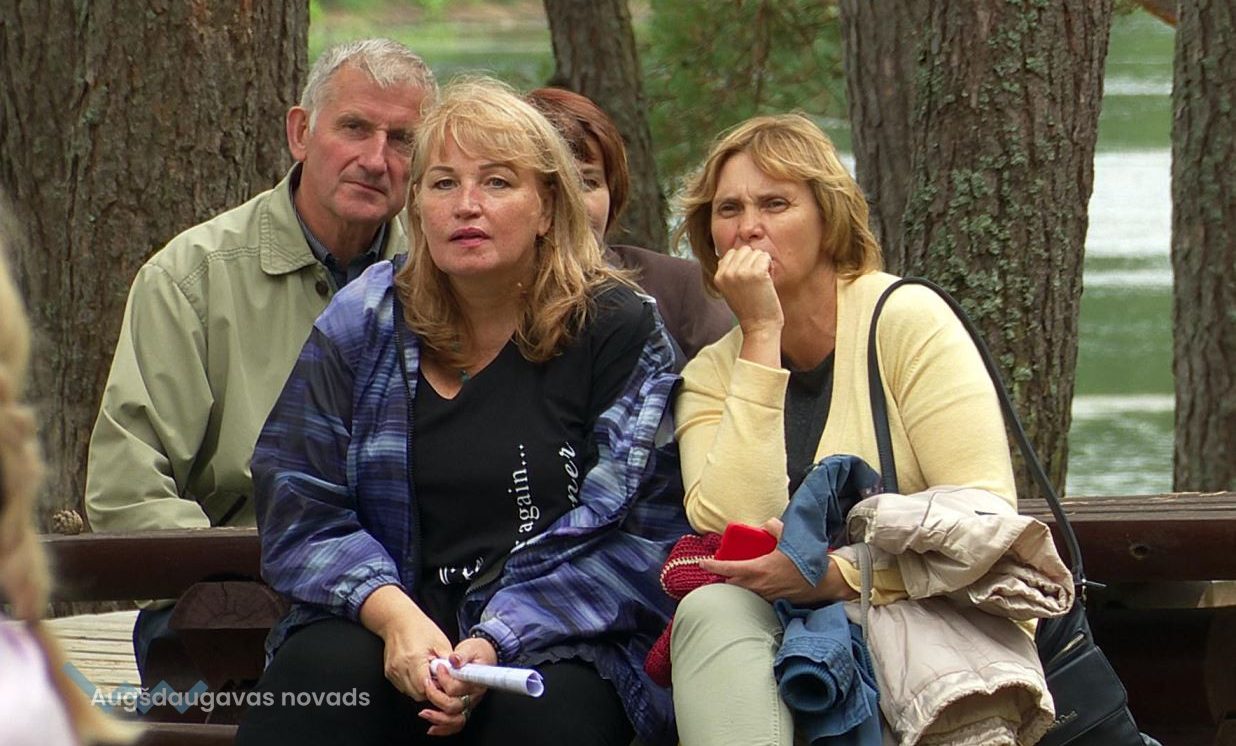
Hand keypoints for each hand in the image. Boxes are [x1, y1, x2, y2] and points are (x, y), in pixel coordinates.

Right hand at [358, 586, 452, 701]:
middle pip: (417, 694)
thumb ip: (448, 662)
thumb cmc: (419, 627)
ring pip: (409, 692)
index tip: (442, 682)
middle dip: (429, 690)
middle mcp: (400, 668)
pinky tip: (418, 672)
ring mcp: (393, 672)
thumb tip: (456, 676)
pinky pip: (403, 687)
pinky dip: (412, 684)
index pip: (425, 688)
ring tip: (427, 672)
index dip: (436, 688)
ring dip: (420, 687)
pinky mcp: (389, 673)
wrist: (398, 620)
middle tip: (437, 678)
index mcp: (414, 659)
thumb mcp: (440, 642)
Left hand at [418, 637, 496, 735]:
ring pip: (455, 719)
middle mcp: (474, 695)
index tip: (439, 669)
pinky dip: (444, 728)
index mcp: (476, 680)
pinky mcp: (465, 707)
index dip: (445, 680)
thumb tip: (454, 659)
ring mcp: (470, 703)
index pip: (458, 687)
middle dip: (435, 697)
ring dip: (438, 718)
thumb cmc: (478, 652)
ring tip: (424, 713)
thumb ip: (461, 654)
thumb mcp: (470, 647)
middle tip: (426, 685)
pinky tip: (432, 727)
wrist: (485, 656)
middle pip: (454, 705)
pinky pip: (456, 723)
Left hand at [699, 519, 856, 604]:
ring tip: (734, 578)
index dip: (712, 565)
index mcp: (758, 569)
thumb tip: (765, 523)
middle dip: (724, 578)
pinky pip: (755, 597)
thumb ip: (774, 528)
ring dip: (737, 586)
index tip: (703, 562)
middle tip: (720, 570)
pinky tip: (754, 586)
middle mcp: (758, 585)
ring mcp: (765, 595)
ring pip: (742, 593)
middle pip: (731, 584)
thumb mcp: (788, 539)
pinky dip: (750, 592)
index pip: (728, 568)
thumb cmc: (804, 561)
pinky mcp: (773, 601)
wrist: (821, 582)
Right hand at [714, 245, 783, 338]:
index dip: (744, 263)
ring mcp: (741, 272)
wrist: (759, 326)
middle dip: (753, 261)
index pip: (732, 253)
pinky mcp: (757, 273)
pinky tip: (767, 282)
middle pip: (745, 250)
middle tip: (756, 281)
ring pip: (756, 252)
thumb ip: (730, 272)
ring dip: (762, 264)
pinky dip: (770, 268)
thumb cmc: (749, 309)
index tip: (747, 280)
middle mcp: (727, 273)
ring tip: (761, 283)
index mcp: (718, 276)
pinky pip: (766, 257)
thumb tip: (736, 252)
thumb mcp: (731, 289)